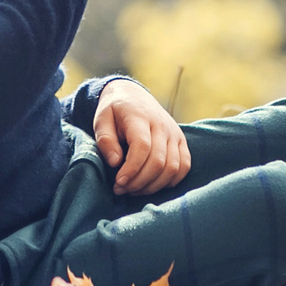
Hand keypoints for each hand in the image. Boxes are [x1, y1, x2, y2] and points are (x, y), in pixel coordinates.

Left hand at [93, 78, 188, 194]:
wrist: (133, 95)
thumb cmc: (115, 111)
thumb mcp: (101, 120)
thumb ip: (105, 140)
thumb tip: (115, 163)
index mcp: (140, 117)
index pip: (142, 147)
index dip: (131, 169)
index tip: (118, 182)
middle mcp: (162, 125)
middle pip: (158, 161)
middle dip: (139, 182)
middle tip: (121, 189)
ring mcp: (174, 133)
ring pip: (172, 168)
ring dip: (153, 185)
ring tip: (134, 189)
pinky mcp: (182, 141)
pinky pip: (184, 166)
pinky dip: (170, 181)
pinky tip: (152, 184)